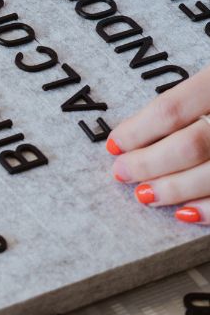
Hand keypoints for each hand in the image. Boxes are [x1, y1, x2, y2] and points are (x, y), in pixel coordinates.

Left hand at [109, 63, 209, 222]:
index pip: (176, 107)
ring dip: (175, 189)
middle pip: (193, 143)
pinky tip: (185, 214)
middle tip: (123, 172)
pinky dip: (209, 210)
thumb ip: (193, 101)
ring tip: (145, 194)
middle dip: (150, 163)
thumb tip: (137, 136)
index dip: (139, 130)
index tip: (114, 144)